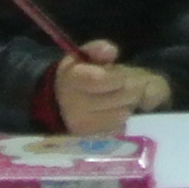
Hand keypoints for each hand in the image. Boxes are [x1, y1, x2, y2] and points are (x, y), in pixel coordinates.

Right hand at [53, 39, 167, 135]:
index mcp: (71, 80)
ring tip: (118, 98)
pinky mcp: (90, 137)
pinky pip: (118, 127)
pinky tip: (113, 111)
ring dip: (127, 104)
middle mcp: (73, 106)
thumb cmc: (78, 73)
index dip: (117, 76)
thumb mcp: (84, 55)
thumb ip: (98, 49)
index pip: (101, 79)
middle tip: (126, 84)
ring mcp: (82, 125)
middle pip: (119, 96)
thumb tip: (111, 52)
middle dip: (130, 88)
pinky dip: (121, 118)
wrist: (58, 100)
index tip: (120, 75)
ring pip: (122, 113)